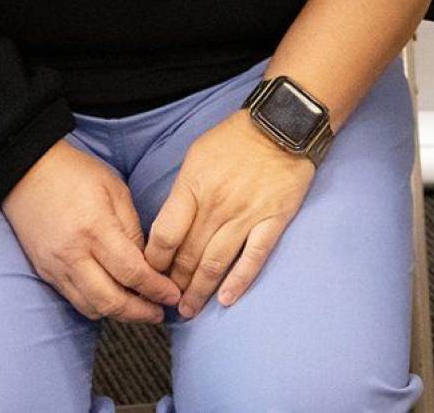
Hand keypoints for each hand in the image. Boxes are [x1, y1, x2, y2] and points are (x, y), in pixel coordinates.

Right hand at [1, 137, 181, 323]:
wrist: (27, 173)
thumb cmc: (77, 174)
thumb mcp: (115, 190)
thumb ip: (132, 227)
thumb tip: (148, 261)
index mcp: (95, 229)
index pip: (131, 272)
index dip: (155, 289)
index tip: (173, 295)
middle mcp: (73, 255)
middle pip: (110, 300)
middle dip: (140, 313)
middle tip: (160, 313)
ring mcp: (56, 268)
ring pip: (91, 307)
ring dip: (119, 314)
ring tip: (141, 310)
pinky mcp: (46, 273)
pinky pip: (75, 300)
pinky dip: (97, 306)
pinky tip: (114, 300)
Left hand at [145, 109, 315, 317]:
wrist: (283, 123)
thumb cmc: (236, 137)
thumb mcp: (197, 155)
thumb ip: (183, 191)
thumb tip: (170, 226)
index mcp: (194, 187)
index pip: (164, 236)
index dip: (153, 262)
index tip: (150, 274)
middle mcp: (217, 205)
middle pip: (188, 255)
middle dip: (173, 284)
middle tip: (167, 301)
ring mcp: (246, 214)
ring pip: (215, 263)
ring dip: (199, 291)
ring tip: (189, 310)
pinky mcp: (272, 220)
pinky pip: (254, 257)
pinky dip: (239, 281)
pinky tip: (226, 300)